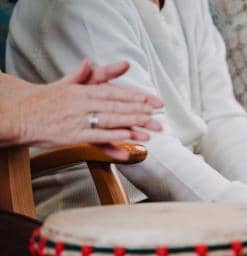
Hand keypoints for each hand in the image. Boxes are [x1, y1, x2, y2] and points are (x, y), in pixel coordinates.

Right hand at [8, 60, 163, 158]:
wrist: (19, 116)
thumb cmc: (43, 103)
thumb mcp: (63, 85)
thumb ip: (80, 75)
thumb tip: (89, 61)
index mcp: (82, 91)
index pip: (114, 92)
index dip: (135, 96)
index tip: (152, 100)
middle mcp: (82, 102)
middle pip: (117, 105)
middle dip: (140, 110)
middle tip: (158, 114)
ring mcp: (78, 118)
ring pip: (111, 119)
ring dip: (132, 122)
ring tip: (150, 125)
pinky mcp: (74, 134)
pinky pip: (97, 134)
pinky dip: (114, 135)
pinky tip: (128, 135)